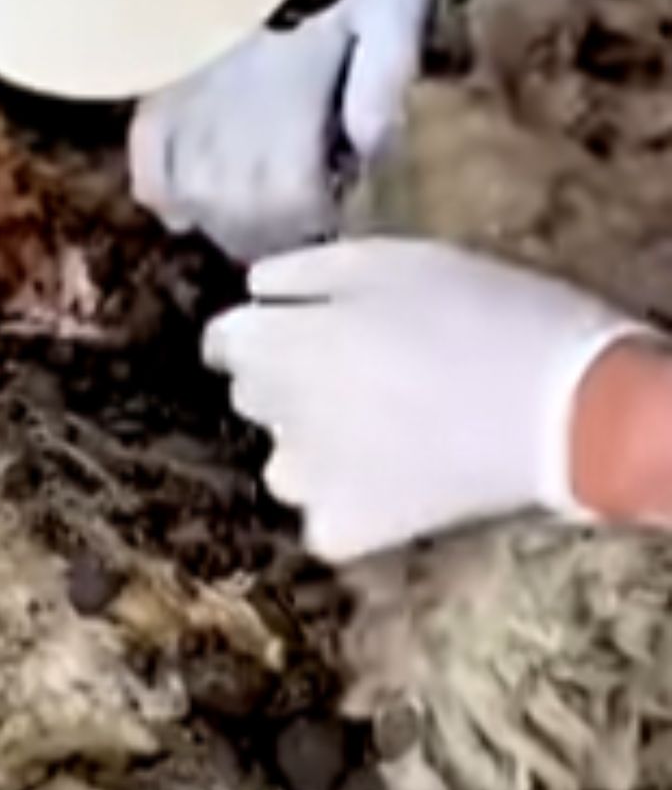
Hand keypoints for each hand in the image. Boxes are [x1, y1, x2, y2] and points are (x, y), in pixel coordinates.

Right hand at [129, 0, 430, 259]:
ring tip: (257, 217)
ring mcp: (179, 109)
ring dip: (226, 223)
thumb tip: (374, 150)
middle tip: (303, 224)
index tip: (338, 216)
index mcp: (286, 102)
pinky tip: (197, 197)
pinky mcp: (152, 96)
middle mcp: (224, 119)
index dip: (316, 224)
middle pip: (239, 222)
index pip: (289, 206)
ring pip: (192, 205)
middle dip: (275, 235)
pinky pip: (146, 172)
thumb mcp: (390, 3)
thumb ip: (384, 77)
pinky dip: (170, 197)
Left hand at [204, 238, 646, 561]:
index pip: (224, 341)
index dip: (258, 330)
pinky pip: (320, 518)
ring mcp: (308, 481)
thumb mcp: (385, 260)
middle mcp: (276, 415)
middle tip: (361, 369)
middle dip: (289, 379)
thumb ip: (300, 273)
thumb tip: (253, 289)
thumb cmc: (480, 312)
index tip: (292, 326)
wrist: (564, 407)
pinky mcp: (347, 529)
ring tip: (383, 428)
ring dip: (313, 446)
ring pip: (283, 462)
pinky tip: (393, 481)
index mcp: (278, 344)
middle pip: (253, 395)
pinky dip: (345, 505)